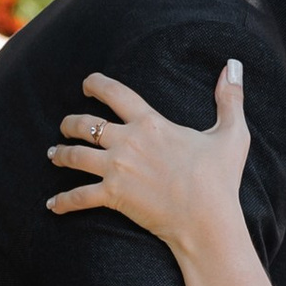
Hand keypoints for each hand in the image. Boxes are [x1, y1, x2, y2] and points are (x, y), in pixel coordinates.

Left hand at [46, 60, 251, 262]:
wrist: (206, 219)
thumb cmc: (219, 179)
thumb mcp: (231, 134)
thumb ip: (230, 98)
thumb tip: (233, 66)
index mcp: (150, 123)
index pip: (114, 93)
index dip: (95, 84)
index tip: (86, 84)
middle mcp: (127, 142)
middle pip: (85, 124)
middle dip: (70, 123)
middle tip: (65, 126)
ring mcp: (116, 169)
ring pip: (75, 156)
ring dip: (61, 154)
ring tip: (54, 155)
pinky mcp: (112, 196)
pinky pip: (78, 197)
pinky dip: (62, 201)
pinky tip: (52, 205)